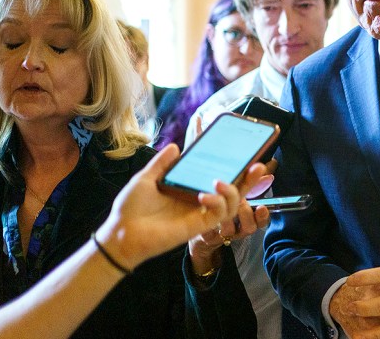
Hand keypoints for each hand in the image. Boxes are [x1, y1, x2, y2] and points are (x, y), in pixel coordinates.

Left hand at [94, 144, 268, 269]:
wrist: (120, 232)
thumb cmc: (130, 208)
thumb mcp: (146, 178)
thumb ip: (162, 163)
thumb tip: (176, 146)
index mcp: (188, 188)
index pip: (215, 176)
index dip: (232, 166)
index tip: (243, 152)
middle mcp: (198, 200)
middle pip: (232, 190)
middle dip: (249, 179)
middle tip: (258, 165)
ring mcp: (200, 213)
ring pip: (232, 203)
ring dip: (233, 191)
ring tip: (219, 182)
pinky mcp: (198, 226)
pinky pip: (218, 215)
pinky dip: (217, 203)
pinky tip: (205, 196)